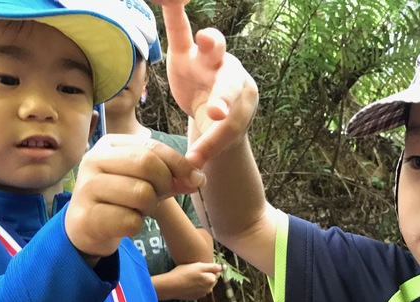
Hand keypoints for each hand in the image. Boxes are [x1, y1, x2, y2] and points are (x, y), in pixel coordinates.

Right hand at [65, 134, 204, 258]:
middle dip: (164, 185)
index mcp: (109, 144)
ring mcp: (87, 188)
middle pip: (147, 165)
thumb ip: (172, 175)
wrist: (86, 227)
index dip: (180, 164)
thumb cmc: (121, 198)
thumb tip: (199, 178)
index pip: (153, 147)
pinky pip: (130, 221)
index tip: (196, 180)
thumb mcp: (146, 180)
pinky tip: (124, 223)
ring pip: (142, 194)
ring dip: (149, 208)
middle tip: (158, 197)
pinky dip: (135, 226)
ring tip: (137, 209)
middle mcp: (94, 160)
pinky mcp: (86, 216)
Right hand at [153, 1, 258, 167]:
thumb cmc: (219, 124)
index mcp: (244, 100)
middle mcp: (232, 74)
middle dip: (223, 99)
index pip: (232, 122)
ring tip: (204, 42)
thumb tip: (193, 167)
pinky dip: (175, 13)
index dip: (217, 139)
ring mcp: (210, 60)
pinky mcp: (186, 52)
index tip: (200, 159)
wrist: (214, 106)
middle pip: (230, 84)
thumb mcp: (217, 139)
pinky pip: (179, 29)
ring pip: (215, 49)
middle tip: (216, 115)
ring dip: (211, 45)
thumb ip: (207, 148)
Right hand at [168, 262, 222, 299]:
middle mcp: (209, 289)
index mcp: (211, 280)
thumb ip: (213, 267)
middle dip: (206, 275)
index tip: (200, 266)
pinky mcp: (195, 297)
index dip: (208, 268)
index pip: (216, 272)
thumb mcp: (199, 266)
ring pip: (205, 285)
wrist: (171, 286)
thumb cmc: (184, 273)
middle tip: (195, 271)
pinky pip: (199, 290)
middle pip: (211, 279)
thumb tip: (224, 267)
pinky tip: (188, 283)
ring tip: (191, 277)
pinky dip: (196, 286)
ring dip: (202, 281)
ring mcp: (202, 294)